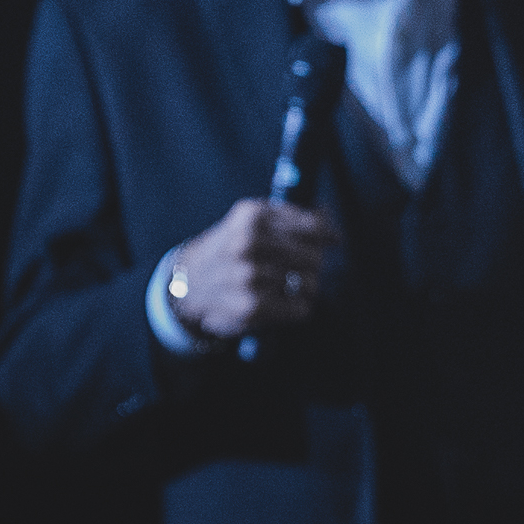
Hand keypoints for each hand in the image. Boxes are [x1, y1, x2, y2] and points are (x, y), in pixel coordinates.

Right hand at [170, 198, 338, 339]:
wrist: (188, 281)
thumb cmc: (232, 247)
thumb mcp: (253, 219)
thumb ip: (292, 217)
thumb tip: (332, 225)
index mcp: (254, 216)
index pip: (314, 227)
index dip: (328, 236)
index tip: (335, 241)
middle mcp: (250, 243)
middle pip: (314, 257)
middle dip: (314, 263)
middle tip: (304, 267)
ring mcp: (249, 276)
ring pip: (310, 283)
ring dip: (307, 287)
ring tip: (291, 285)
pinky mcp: (251, 306)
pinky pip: (300, 308)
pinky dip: (299, 307)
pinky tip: (286, 302)